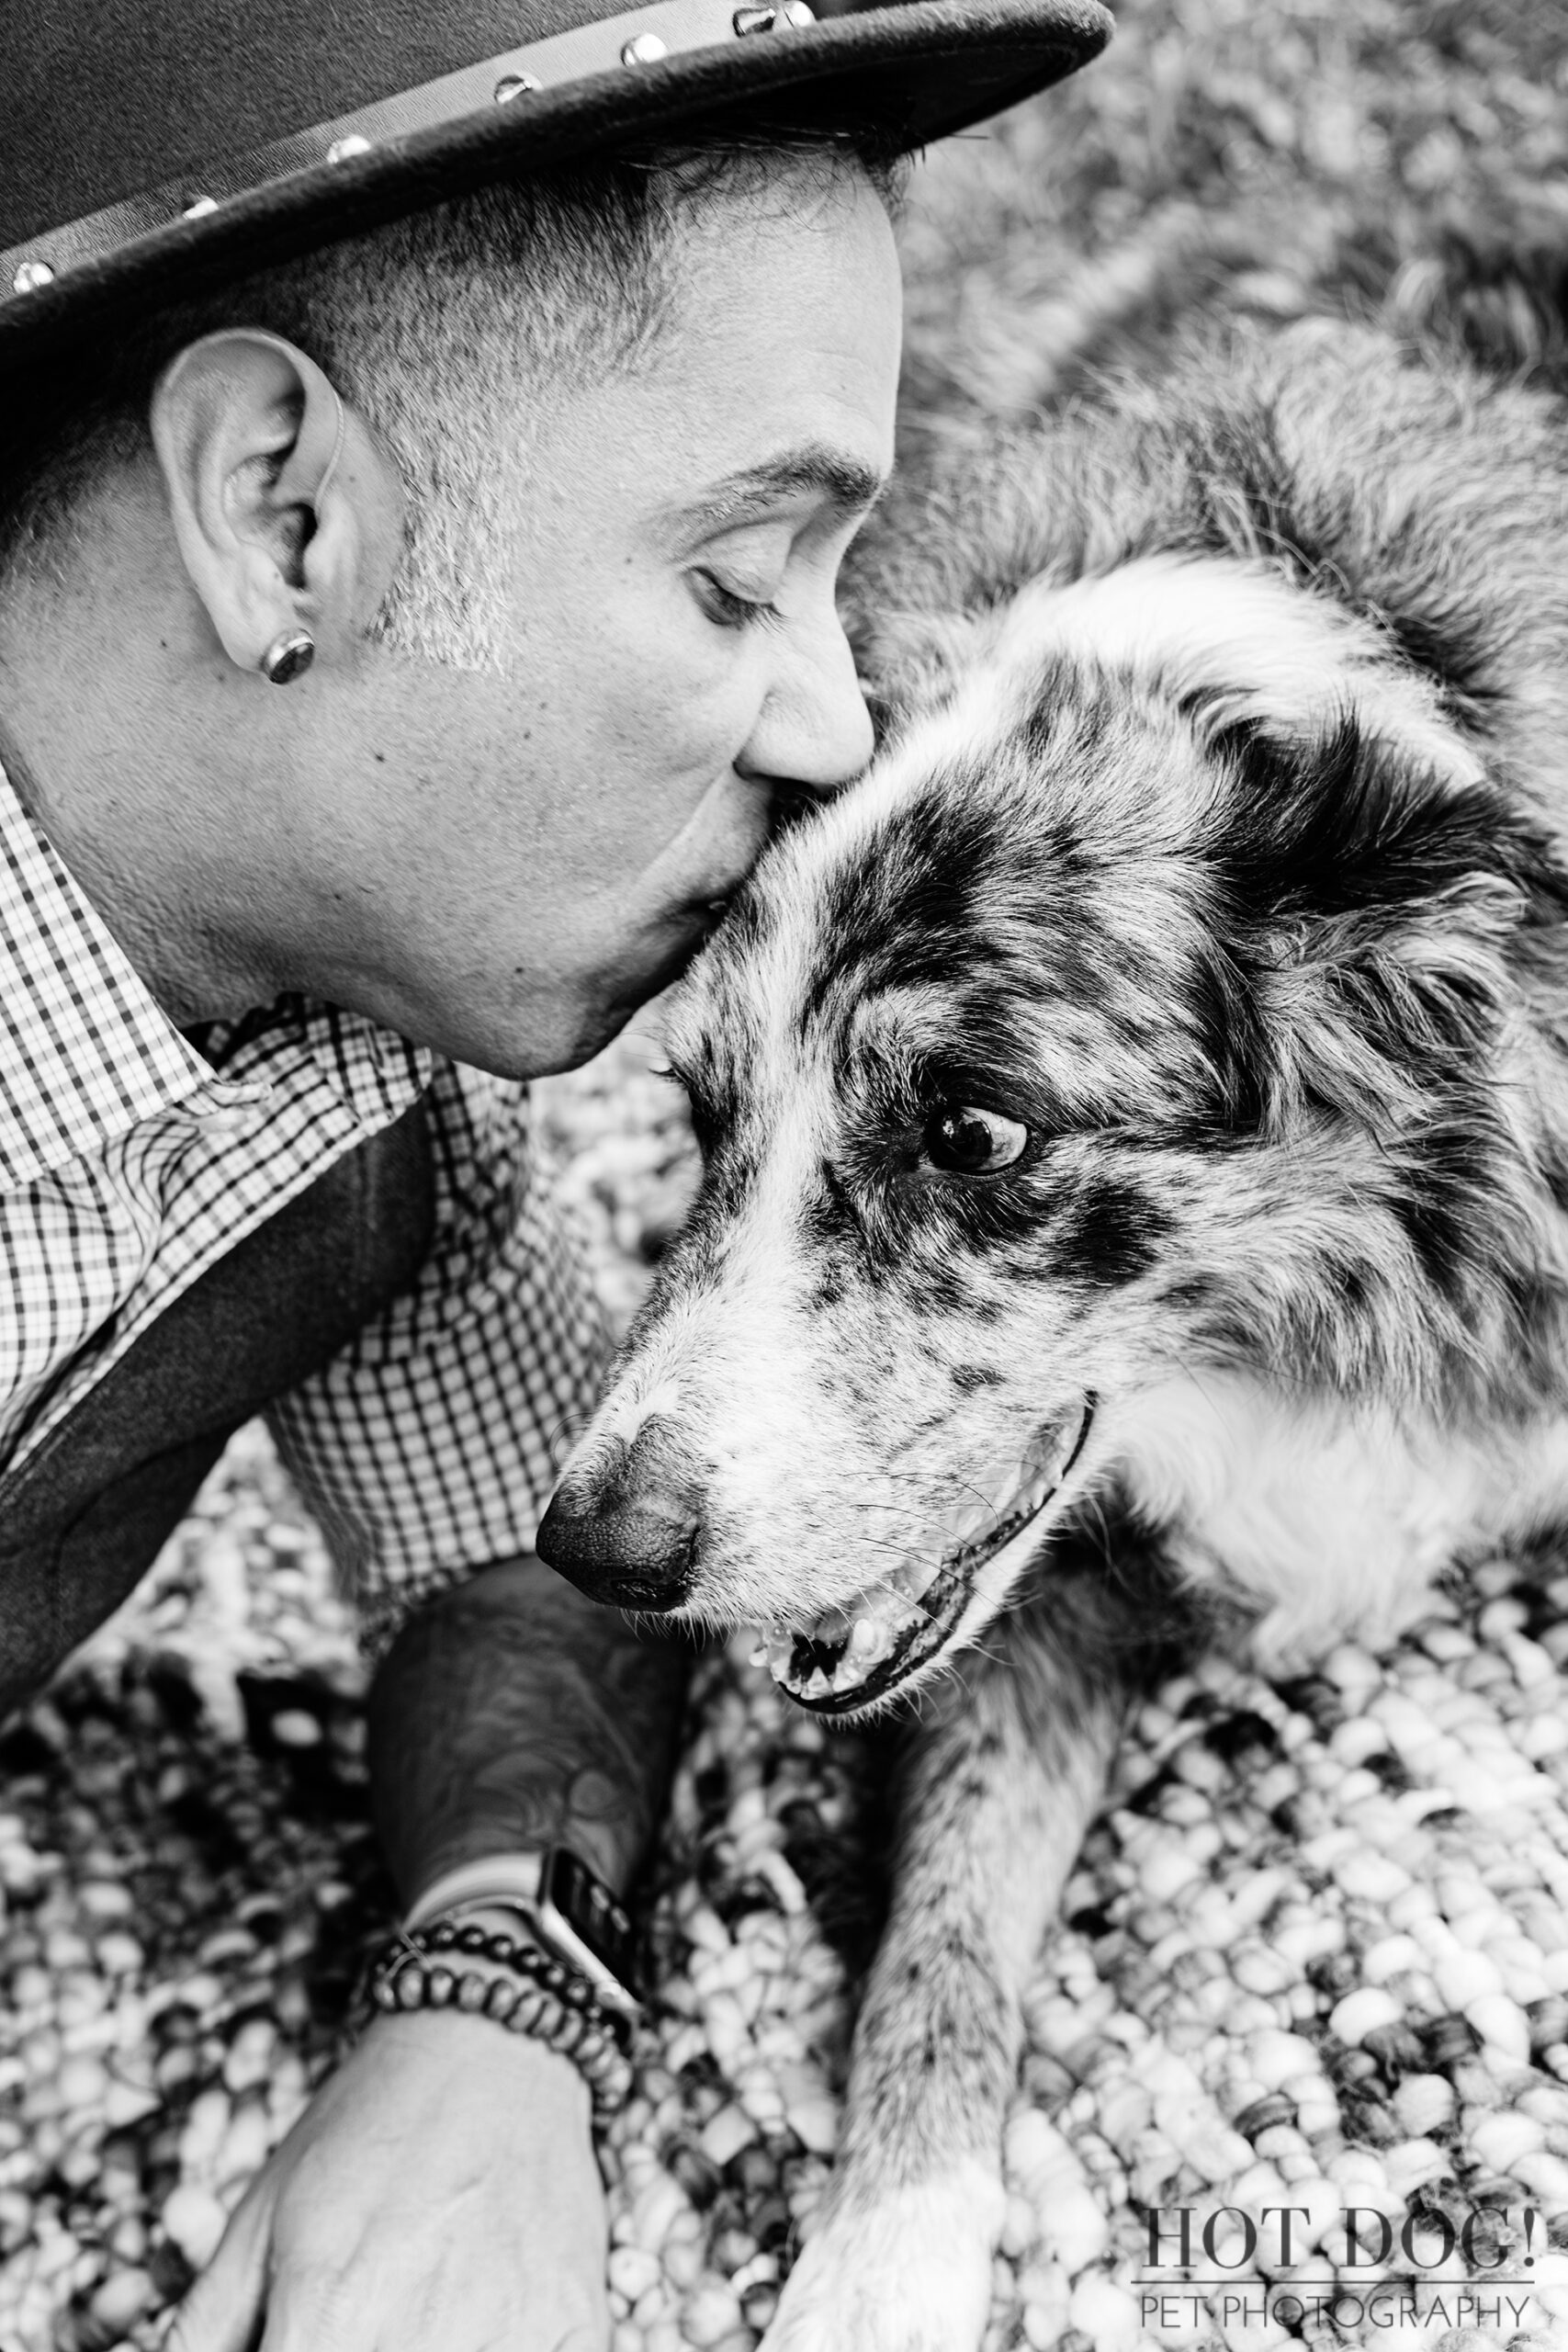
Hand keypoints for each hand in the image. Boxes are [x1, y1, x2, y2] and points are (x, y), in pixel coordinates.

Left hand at [167, 2009, 609, 2351]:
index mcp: (330, 2314)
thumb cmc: (367, 2128)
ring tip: (417, 2316)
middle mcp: (423, 2335)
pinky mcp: (577, 2329)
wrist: (492, 2043)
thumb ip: (204, 2332)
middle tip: (358, 2322)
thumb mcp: (259, 2219)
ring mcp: (511, 2336)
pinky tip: (479, 2326)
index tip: (298, 2349)